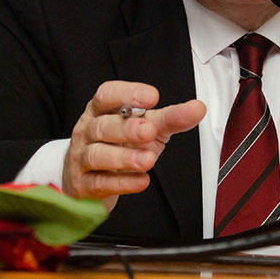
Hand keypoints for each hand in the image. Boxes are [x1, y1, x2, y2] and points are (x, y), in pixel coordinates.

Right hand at [62, 80, 205, 210]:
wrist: (92, 179)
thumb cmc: (119, 145)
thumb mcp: (147, 127)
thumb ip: (171, 118)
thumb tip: (197, 108)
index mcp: (101, 110)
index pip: (107, 95)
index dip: (127, 94)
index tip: (151, 97)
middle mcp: (88, 131)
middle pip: (102, 126)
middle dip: (126, 128)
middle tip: (149, 130)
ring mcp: (82, 158)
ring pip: (97, 154)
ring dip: (124, 157)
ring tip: (148, 159)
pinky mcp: (84, 185)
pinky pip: (100, 183)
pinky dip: (122, 183)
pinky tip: (141, 181)